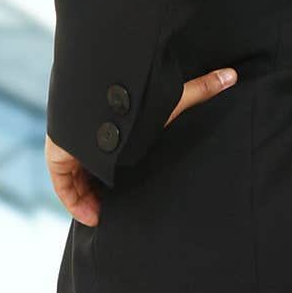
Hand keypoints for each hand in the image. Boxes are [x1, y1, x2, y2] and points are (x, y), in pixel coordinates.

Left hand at [45, 65, 237, 225]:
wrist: (102, 99)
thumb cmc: (138, 99)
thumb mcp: (171, 101)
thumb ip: (200, 91)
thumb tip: (233, 75)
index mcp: (110, 127)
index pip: (108, 152)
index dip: (116, 170)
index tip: (128, 188)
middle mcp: (88, 136)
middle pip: (90, 166)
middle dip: (101, 188)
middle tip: (117, 209)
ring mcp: (70, 146)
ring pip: (76, 177)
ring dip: (89, 198)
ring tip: (107, 217)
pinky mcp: (58, 156)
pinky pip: (63, 185)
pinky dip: (74, 202)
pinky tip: (92, 216)